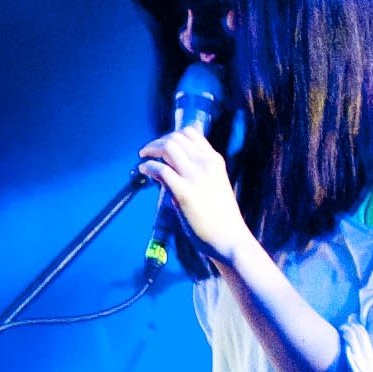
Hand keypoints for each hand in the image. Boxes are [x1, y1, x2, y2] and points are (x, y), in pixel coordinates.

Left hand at [139, 125, 250, 261]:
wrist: (229, 237)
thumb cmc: (221, 217)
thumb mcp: (213, 185)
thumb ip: (195, 174)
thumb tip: (167, 170)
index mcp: (214, 160)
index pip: (191, 133)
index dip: (172, 135)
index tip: (162, 144)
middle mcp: (206, 163)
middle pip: (176, 138)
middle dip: (158, 141)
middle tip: (147, 151)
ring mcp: (196, 176)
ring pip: (168, 148)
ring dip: (151, 150)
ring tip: (143, 157)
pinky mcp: (184, 192)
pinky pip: (161, 170)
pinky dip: (148, 167)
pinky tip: (143, 170)